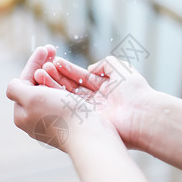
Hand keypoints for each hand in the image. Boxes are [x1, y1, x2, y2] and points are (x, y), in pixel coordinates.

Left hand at [7, 46, 117, 151]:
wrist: (89, 137)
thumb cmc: (61, 115)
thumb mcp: (31, 97)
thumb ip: (16, 88)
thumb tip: (14, 85)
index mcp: (22, 114)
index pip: (24, 82)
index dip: (34, 63)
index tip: (46, 48)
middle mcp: (34, 120)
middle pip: (36, 86)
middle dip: (43, 66)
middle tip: (53, 49)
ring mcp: (51, 122)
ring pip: (50, 91)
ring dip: (54, 73)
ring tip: (60, 61)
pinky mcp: (68, 124)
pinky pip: (63, 99)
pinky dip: (65, 85)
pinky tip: (72, 78)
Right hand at [34, 55, 154, 149]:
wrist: (141, 114)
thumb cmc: (135, 91)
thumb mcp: (121, 69)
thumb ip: (105, 64)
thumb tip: (90, 69)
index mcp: (105, 89)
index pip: (81, 77)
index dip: (68, 69)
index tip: (53, 60)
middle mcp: (95, 101)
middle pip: (71, 87)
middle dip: (57, 76)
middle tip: (43, 67)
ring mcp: (89, 112)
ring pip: (67, 97)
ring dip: (53, 85)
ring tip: (40, 72)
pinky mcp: (84, 121)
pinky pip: (66, 107)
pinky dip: (55, 97)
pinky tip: (44, 87)